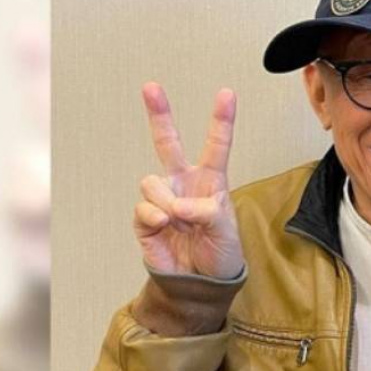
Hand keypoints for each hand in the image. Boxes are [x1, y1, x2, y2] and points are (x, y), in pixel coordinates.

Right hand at [133, 82, 243, 279]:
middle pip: (167, 143)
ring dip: (167, 202)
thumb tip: (177, 205)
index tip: (227, 93)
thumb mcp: (227, 232)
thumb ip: (207, 212)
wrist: (200, 284)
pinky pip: (144, 207)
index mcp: (210, 182)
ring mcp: (162, 199)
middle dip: (159, 114)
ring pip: (152, 182)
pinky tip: (165, 226)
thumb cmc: (221, 254)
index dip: (221, 120)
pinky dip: (154, 216)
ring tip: (179, 222)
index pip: (216, 146)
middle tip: (150, 86)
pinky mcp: (145, 218)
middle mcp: (183, 184)